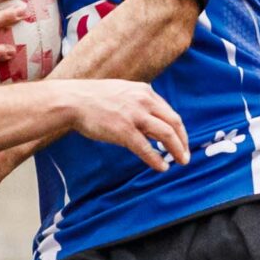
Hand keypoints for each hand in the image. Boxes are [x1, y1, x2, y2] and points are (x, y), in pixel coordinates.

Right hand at [60, 79, 191, 170]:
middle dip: (183, 141)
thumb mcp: (123, 93)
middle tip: (185, 155)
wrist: (73, 100)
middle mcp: (144, 101)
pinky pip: (146, 148)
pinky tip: (162, 167)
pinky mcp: (124, 130)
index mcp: (145, 91)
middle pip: (174, 122)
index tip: (180, 141)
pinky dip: (156, 159)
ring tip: (180, 162)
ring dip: (177, 150)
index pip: (170, 112)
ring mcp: (134, 115)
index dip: (179, 130)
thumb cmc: (94, 99)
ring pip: (166, 134)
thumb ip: (139, 104)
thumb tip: (151, 124)